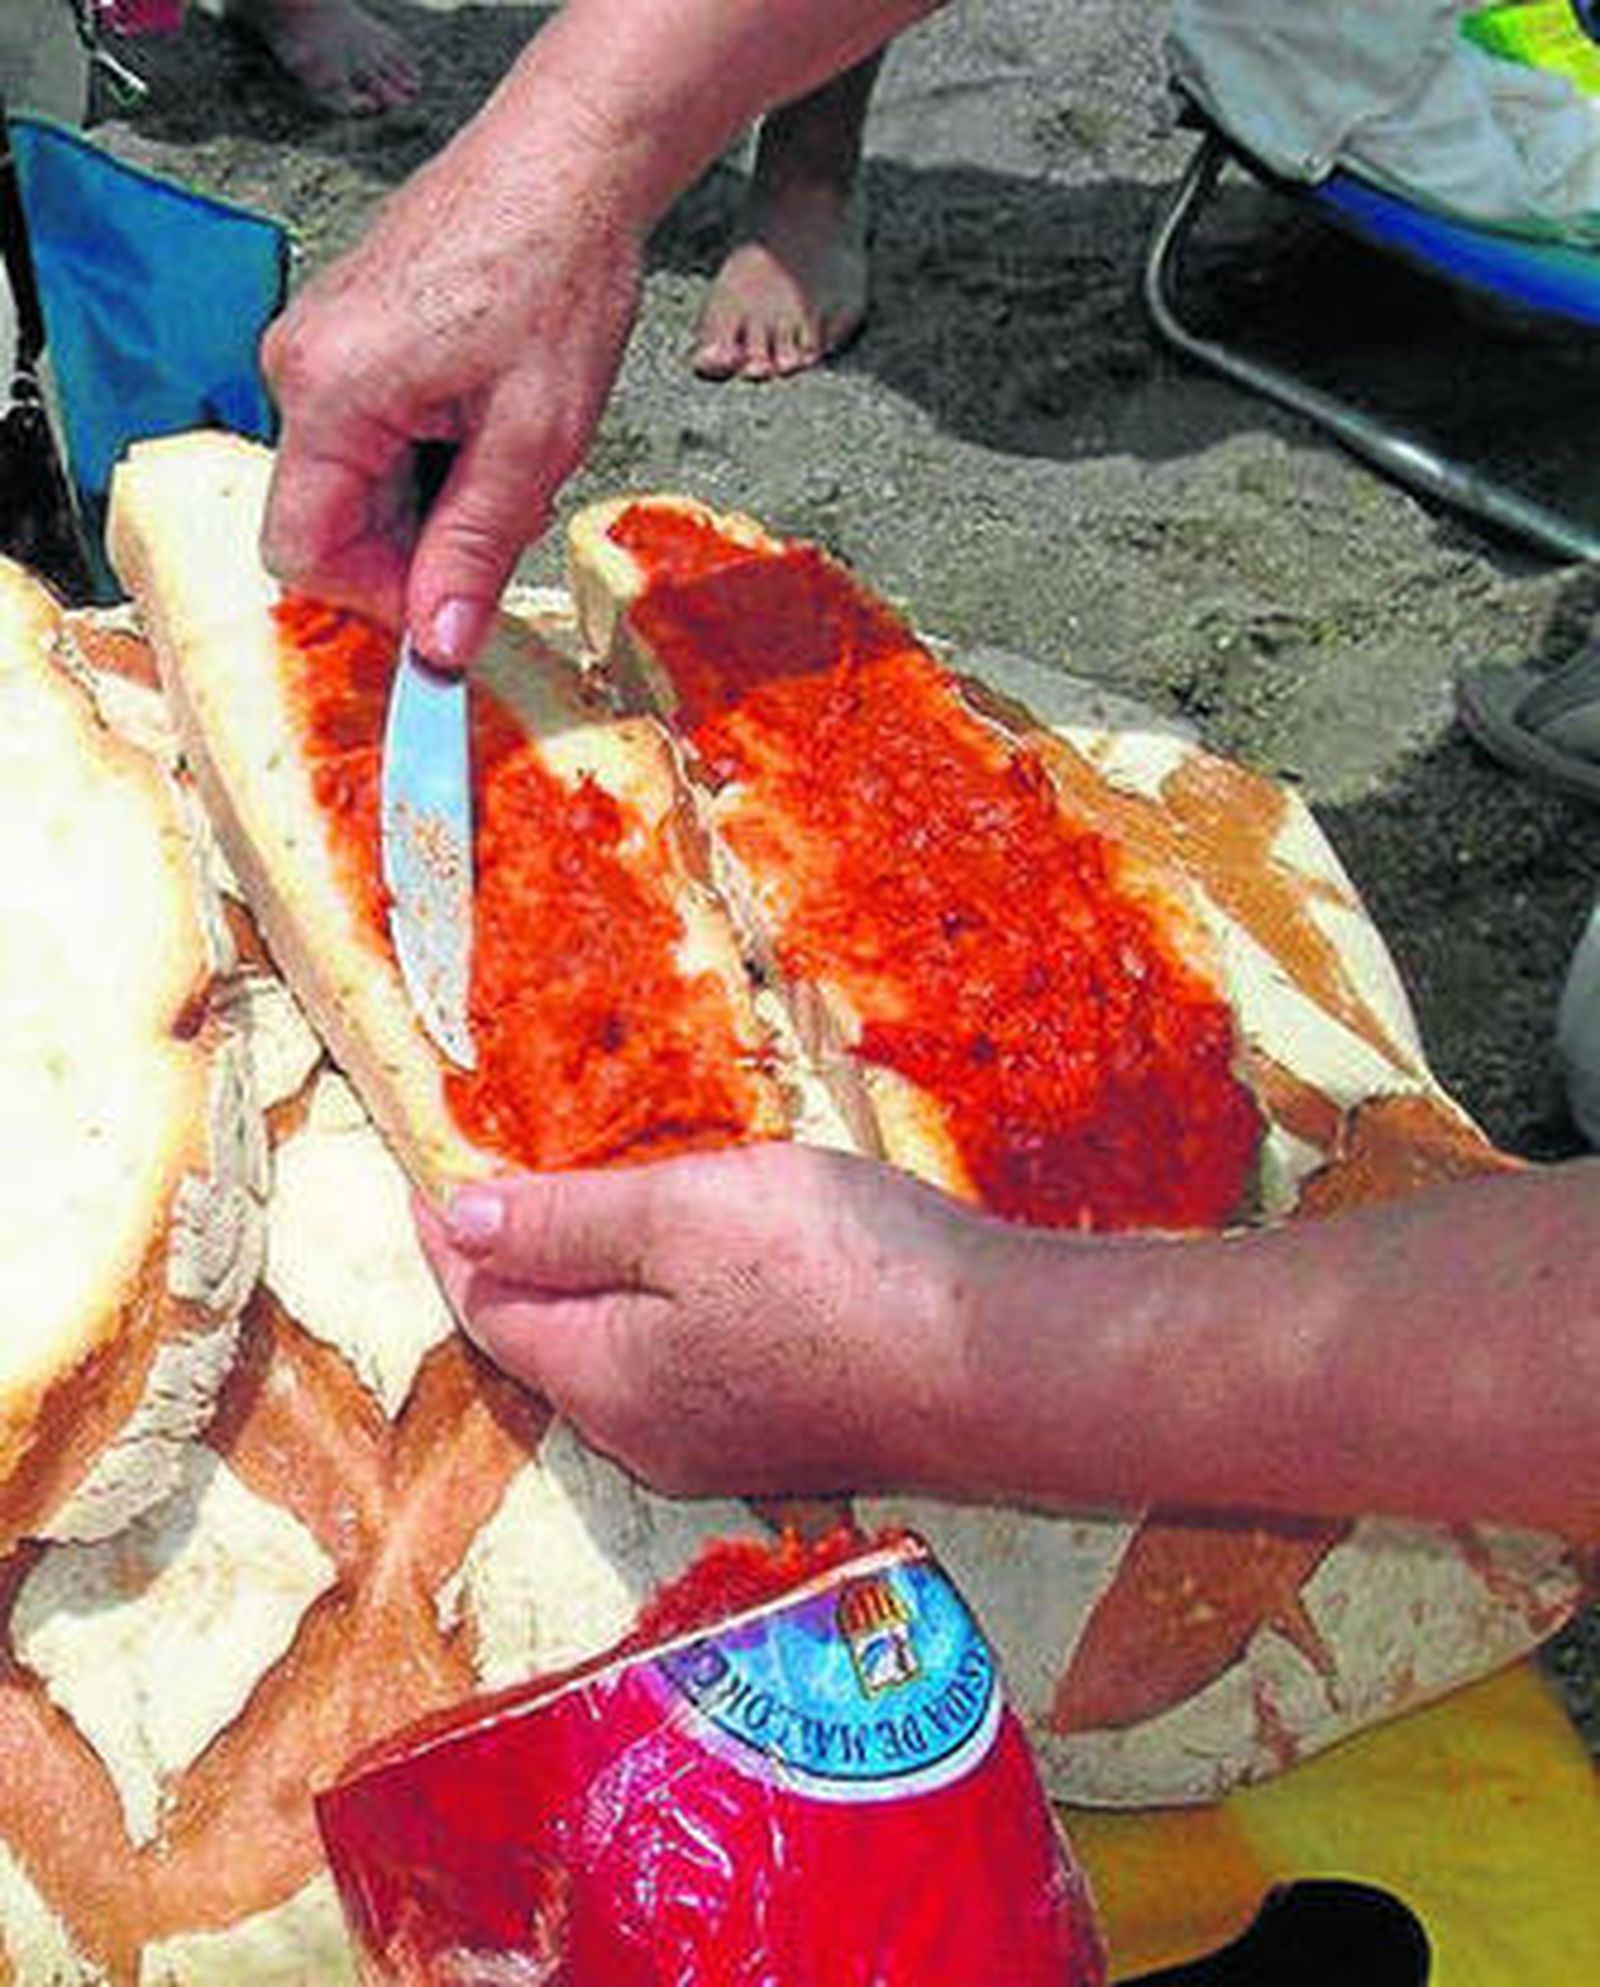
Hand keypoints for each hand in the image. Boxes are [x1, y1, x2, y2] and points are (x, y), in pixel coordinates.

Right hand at [259, 103, 641, 666]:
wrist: (569, 164)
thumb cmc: (555, 277)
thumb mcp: (531, 442)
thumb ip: (474, 550)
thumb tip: (439, 649)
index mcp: (328, 393)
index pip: (304, 554)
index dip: (380, 599)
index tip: (456, 609)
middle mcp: (299, 368)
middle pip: (330, 523)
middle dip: (419, 546)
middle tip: (508, 514)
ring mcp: (317, 349)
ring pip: (356, 485)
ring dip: (433, 500)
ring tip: (508, 449)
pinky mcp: (346, 340)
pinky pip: (369, 438)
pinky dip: (429, 456)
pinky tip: (487, 419)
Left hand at [416, 1142, 978, 1498]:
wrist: (1001, 1362)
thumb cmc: (838, 1274)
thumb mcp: (682, 1215)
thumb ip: (564, 1222)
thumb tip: (456, 1221)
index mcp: (607, 1384)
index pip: (490, 1310)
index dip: (452, 1240)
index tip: (428, 1181)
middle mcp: (652, 1436)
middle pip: (549, 1347)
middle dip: (516, 1272)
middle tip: (499, 1194)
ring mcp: (726, 1447)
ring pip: (618, 1362)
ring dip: (590, 1293)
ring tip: (584, 1220)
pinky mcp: (793, 1433)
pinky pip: (685, 1368)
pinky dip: (657, 1313)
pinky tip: (691, 1272)